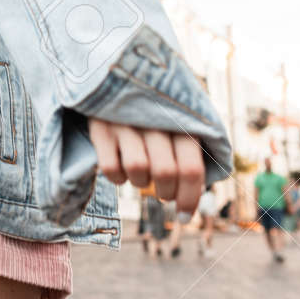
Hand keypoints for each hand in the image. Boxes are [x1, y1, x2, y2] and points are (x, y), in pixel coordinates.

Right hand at [89, 119, 204, 214]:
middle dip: (166, 192)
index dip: (189, 199)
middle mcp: (154, 118)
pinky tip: (121, 169)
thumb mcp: (180, 123)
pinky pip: (110, 169)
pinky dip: (117, 178)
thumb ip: (193, 151)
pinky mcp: (101, 128)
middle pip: (165, 173)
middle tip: (164, 192)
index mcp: (182, 119)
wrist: (118, 81)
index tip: (183, 217)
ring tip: (142, 175)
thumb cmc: (158, 113)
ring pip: (137, 170)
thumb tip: (198, 193)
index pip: (191, 168)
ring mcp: (126, 122)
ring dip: (140, 183)